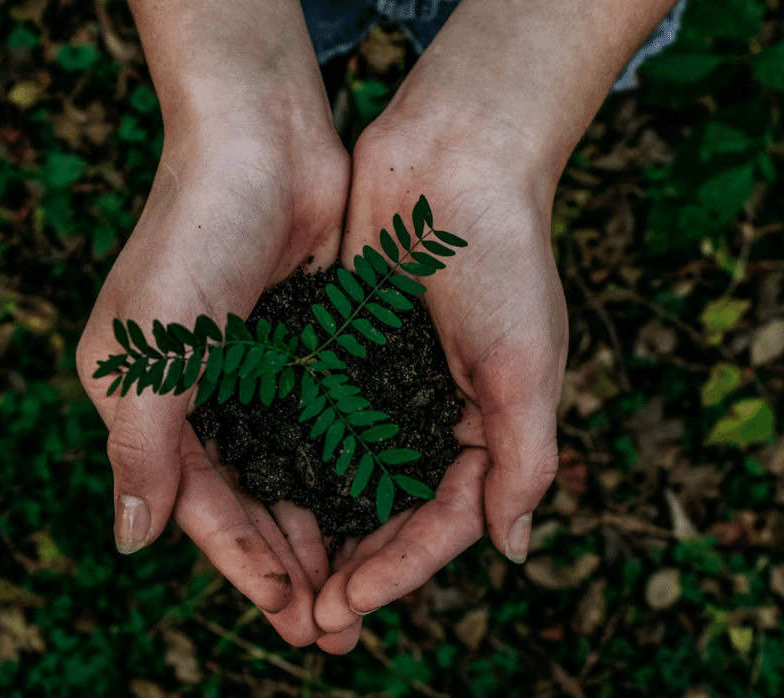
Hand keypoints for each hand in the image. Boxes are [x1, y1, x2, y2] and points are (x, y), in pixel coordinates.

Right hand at [76, 119, 348, 645]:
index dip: (242, 563)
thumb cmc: (193, 237)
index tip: (290, 614)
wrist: (261, 136)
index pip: (196, 503)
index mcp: (142, 399)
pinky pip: (324, 426)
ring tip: (360, 588)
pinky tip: (378, 511)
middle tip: (333, 628)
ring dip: (321, 530)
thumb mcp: (152, 353)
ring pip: (289, 472)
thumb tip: (131, 543)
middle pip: (245, 500)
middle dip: (287, 565)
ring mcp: (251, 370)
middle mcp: (195, 393)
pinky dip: (346, 470)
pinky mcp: (302, 345)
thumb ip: (141, 450)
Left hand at [311, 113, 567, 652]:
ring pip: (347, 480)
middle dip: (354, 571)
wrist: (455, 157)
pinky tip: (256, 498)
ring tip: (279, 582)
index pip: (443, 523)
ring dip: (318, 532)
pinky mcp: (342, 352)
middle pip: (391, 516)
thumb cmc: (503, 258)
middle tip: (308, 622)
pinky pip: (315, 422)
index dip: (398, 570)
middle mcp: (435, 417)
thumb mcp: (526, 366)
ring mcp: (386, 386)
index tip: (347, 605)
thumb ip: (523, 460)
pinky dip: (292, 464)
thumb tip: (513, 550)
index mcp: (488, 430)